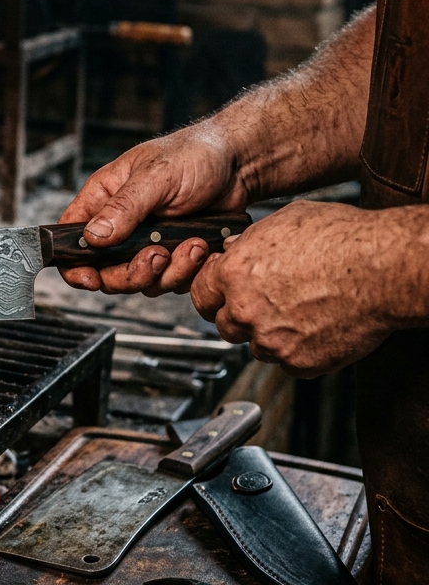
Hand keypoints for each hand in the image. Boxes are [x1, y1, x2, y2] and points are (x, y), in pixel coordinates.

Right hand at [59, 122, 250, 294]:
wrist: (240, 164)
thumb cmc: (197, 154)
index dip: (75, 265)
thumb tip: (93, 236)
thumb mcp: (156, 177)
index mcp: (104, 199)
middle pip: (105, 272)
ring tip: (190, 245)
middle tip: (156, 257)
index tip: (91, 277)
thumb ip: (123, 208)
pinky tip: (201, 247)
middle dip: (131, 274)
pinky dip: (187, 272)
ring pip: (139, 281)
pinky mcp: (171, 255)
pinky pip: (168, 281)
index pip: (70, 239)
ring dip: (167, 272)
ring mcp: (145, 243)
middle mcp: (120, 225)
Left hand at [190, 201, 391, 376]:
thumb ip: (250, 240)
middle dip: (239, 317)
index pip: (200, 293)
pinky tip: (317, 329)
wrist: (384, 268)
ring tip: (301, 313)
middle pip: (224, 325)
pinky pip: (287, 364)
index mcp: (235, 273)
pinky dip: (299, 352)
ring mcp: (271, 339)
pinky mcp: (299, 361)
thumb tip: (234, 248)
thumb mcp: (286, 220)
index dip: (212, 293)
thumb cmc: (344, 239)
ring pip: (256, 347)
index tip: (221, 294)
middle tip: (266, 305)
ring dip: (271, 336)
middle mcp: (246, 308)